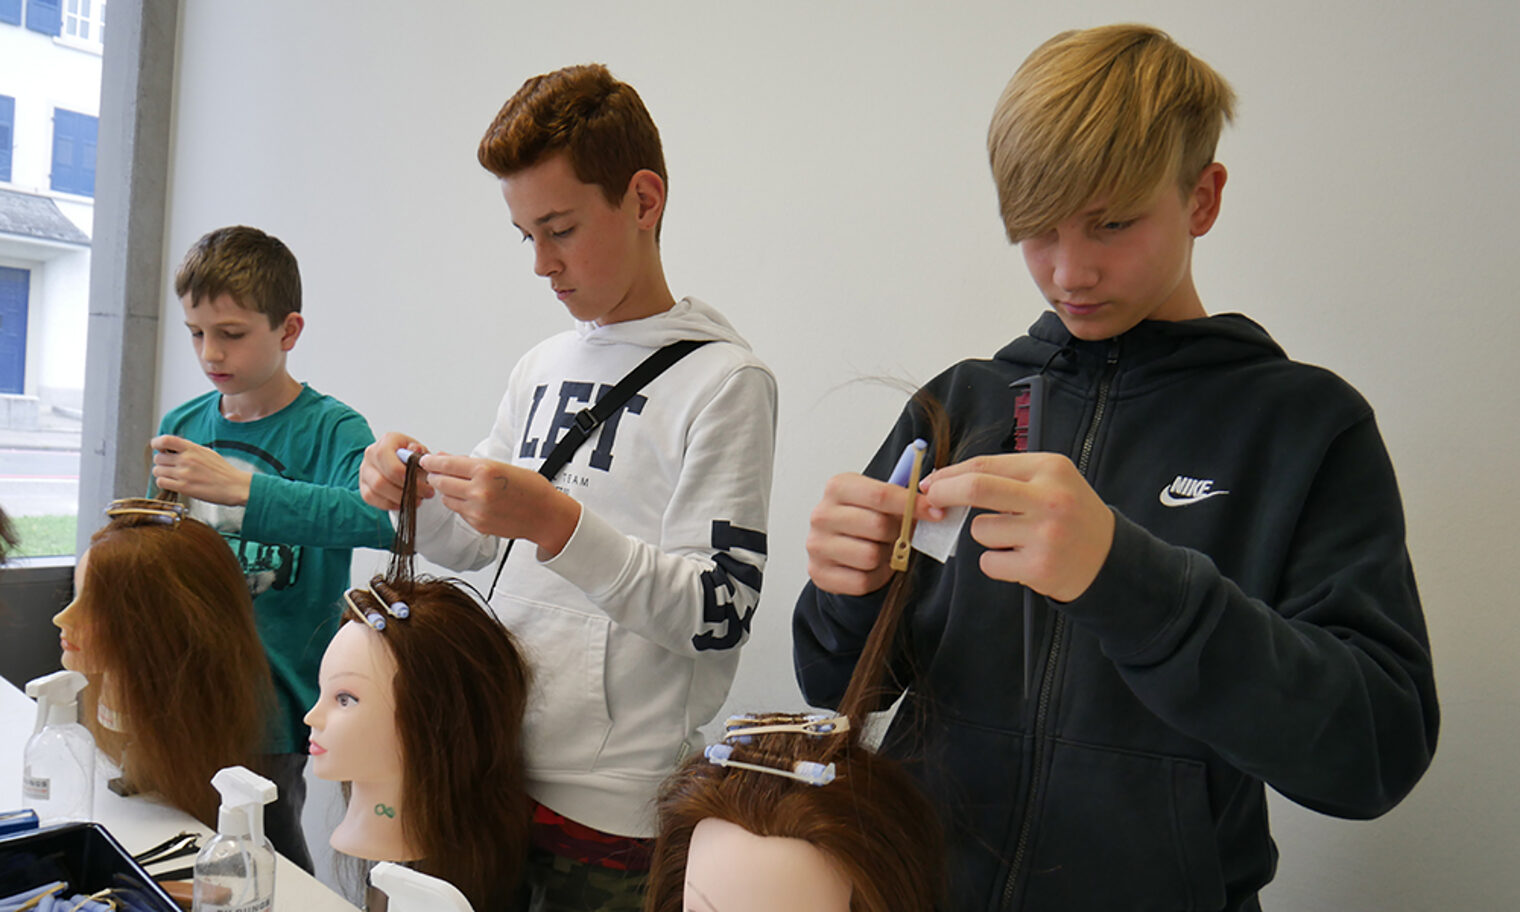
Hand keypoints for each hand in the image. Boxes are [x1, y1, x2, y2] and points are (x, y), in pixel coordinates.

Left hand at [150, 435, 252, 505]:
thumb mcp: (207, 452)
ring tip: (171, 476)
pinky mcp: (183, 487)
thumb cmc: (223, 471)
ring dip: (162, 473)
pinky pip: (161, 482)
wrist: (234, 486)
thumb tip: (172, 449)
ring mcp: (184, 474)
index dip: (156, 443)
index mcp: (193, 449)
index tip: (157, 447)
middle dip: (161, 462)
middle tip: (169, 466)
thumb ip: (189, 449)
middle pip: (158, 458)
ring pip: (157, 471)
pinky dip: (164, 482)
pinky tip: (173, 483)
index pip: (165, 440)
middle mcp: (186, 459)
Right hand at [360, 432, 434, 510]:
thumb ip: (419, 452)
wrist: (399, 461)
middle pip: (381, 480)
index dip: (404, 476)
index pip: (389, 461)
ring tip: (416, 499)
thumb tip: (416, 450)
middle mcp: (371, 455)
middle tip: (424, 494)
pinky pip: (371, 498)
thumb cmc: (409, 456)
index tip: (422, 483)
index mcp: (386, 442)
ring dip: (398, 499)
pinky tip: (403, 502)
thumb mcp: (419, 451)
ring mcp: (365, 471)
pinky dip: (389, 503)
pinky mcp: (363, 486)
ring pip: (376, 490)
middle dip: (405, 491)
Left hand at [421, 453, 580, 558]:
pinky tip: (472, 499)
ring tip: (459, 486)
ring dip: (447, 491)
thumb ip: (470, 464)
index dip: (431, 462)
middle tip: (435, 473)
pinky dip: (459, 504)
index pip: (446, 464)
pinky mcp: (477, 524)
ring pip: (446, 498)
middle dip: (435, 476)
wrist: (545, 514)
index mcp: (486, 470)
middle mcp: (479, 490)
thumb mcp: (501, 466)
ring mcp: (477, 509)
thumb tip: (444, 458)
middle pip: (440, 482)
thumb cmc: (530, 488)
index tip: (424, 460)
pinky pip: (458, 511)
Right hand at [805, 472, 945, 596]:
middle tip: (899, 535)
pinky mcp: (819, 573)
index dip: (913, 505)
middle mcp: (822, 514)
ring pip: (870, 556)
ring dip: (885, 557)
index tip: (936, 513)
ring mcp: (817, 545)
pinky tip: (872, 568)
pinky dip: (874, 577)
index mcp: (838, 487)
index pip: (881, 495)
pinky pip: (861, 581)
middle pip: (878, 527)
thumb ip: (902, 499)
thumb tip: (934, 506)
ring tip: (882, 550)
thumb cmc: (863, 520)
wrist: (835, 546)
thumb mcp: (878, 501)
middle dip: (897, 534)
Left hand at [922, 453, 1113, 601]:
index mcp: (1050, 469)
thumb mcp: (1050, 480)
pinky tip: (1022, 559)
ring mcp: (1046, 534)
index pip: (985, 465)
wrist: (1109, 557)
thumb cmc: (1070, 514)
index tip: (931, 482)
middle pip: (976, 489)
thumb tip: (947, 480)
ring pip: (981, 531)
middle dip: (944, 493)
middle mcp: (1050, 498)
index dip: (949, 474)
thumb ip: (1006, 476)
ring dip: (987, 537)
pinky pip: (990, 563)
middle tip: (932, 501)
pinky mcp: (1040, 567)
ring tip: (1017, 539)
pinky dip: (996, 563)